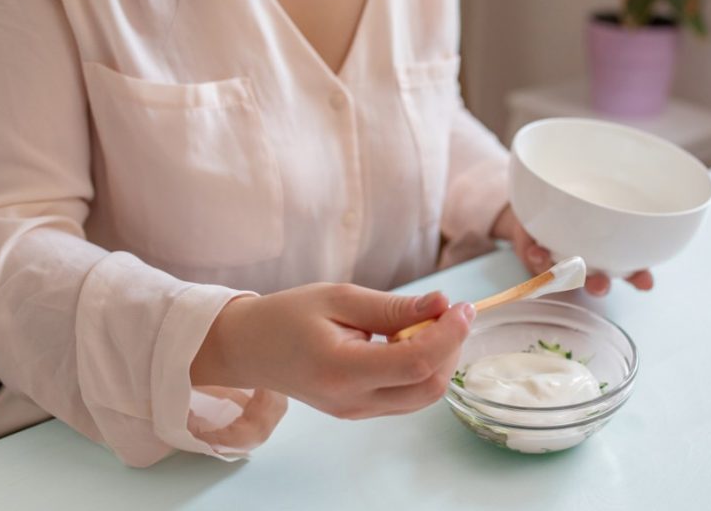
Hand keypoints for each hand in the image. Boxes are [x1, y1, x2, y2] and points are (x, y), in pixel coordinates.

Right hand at [191, 285, 471, 418]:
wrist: (248, 348)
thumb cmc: (287, 316)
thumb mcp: (338, 298)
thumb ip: (391, 307)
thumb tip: (442, 305)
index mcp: (342, 370)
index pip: (416, 363)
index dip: (449, 335)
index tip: (462, 306)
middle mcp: (353, 400)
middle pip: (429, 387)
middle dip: (451, 348)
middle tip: (448, 312)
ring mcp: (357, 411)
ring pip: (423, 395)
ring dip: (439, 359)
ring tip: (426, 323)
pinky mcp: (360, 410)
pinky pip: (407, 395)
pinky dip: (421, 367)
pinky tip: (408, 339)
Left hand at [490, 205, 653, 296]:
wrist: (540, 197)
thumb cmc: (579, 198)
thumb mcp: (604, 192)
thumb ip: (620, 189)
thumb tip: (646, 175)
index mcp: (608, 247)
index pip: (629, 268)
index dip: (639, 278)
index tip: (645, 283)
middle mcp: (585, 258)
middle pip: (596, 279)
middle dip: (599, 285)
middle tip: (600, 284)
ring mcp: (559, 259)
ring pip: (565, 275)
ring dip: (564, 276)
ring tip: (564, 271)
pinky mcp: (535, 253)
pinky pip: (535, 259)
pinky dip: (536, 256)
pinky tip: (537, 252)